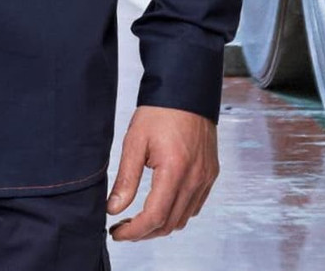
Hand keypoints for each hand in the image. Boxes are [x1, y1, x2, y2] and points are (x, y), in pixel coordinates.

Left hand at [106, 105, 217, 240]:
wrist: (186, 91)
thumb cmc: (160, 111)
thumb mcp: (135, 141)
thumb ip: (126, 178)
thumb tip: (113, 208)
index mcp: (175, 170)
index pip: (154, 217)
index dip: (134, 232)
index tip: (116, 233)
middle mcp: (195, 179)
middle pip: (169, 224)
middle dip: (144, 232)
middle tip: (123, 228)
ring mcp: (206, 178)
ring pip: (183, 219)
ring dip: (160, 225)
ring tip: (138, 219)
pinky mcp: (210, 174)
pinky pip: (194, 206)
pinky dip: (177, 213)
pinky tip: (161, 204)